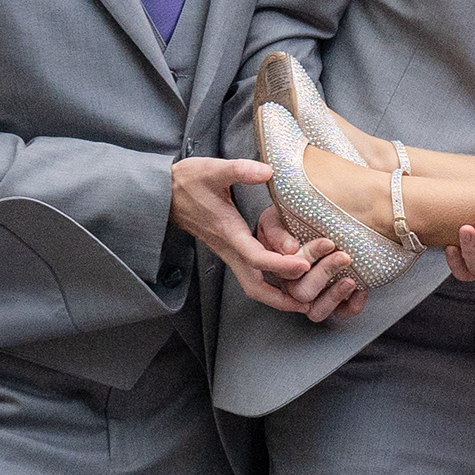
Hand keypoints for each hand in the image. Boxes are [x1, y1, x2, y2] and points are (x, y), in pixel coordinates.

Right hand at [177, 157, 362, 320]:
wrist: (165, 193)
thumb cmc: (188, 182)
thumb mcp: (212, 170)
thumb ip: (240, 170)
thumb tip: (268, 171)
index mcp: (228, 232)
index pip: (255, 257)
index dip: (280, 264)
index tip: (304, 264)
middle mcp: (230, 249)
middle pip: (255, 286)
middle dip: (281, 299)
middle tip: (309, 304)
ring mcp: (230, 253)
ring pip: (254, 284)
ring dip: (279, 295)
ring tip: (307, 300)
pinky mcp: (232, 251)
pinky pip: (253, 275)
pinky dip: (273, 283)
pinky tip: (292, 280)